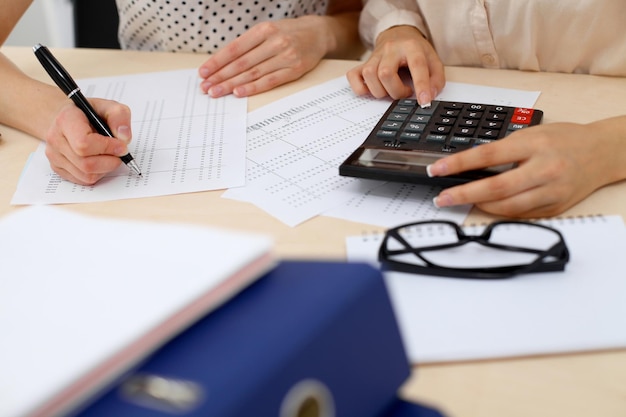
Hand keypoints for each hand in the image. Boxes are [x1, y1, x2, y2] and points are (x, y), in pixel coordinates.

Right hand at [44, 98, 131, 184]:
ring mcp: (54, 155)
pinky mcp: (58, 168)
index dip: (107, 148)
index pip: (84, 144)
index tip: (121, 146)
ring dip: (105, 168)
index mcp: (66, 120)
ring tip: (109, 155)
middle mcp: (56, 139)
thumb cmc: (89, 113)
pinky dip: (98, 173)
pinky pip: (83, 180)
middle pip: (86, 164)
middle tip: (119, 153)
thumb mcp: (108, 106)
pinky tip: (99, 160)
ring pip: (87, 175)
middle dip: (110, 161)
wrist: (69, 118)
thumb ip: (119, 116)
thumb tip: (124, 137)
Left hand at [198, 16, 330, 97]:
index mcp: (264, 30)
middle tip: (205, 87)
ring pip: (253, 73)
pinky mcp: (294, 70)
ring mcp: (285, 57)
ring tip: (217, 92)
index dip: (217, 62)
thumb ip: (248, 44)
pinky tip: (239, 92)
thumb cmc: (288, 33)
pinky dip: (253, 87)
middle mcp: (274, 42)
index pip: (235, 48)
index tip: (203, 72)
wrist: (318, 33)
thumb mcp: (267, 31)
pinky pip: (270, 81)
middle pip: (242, 63)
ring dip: (232, 84)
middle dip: (221, 76)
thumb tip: (222, 63)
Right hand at [347, 25, 444, 104]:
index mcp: (411, 46)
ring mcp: (374, 56)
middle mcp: (391, 49)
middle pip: (386, 73)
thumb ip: (436, 79)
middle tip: (405, 92)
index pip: (416, 65)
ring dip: (380, 91)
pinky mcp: (363, 63)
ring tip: (391, 90)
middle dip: (396, 91)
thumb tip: (430, 95)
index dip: (421, 85)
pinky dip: (360, 88)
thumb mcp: (433, 60)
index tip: (424, 101)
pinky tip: (372, 89)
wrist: (398, 34)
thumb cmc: (415, 50)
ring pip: (370, 76)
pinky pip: (354, 77)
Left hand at [427, 120, 625, 217]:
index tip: (437, 170)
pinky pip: (521, 215)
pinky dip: (500, 212)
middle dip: (462, 194)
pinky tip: (487, 206)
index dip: (458, 164)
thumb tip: (469, 166)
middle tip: (442, 198)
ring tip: (461, 200)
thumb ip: (504, 150)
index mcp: (534, 144)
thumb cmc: (564, 140)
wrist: (602, 152)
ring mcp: (551, 191)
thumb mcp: (532, 134)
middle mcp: (544, 169)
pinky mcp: (555, 207)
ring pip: (507, 207)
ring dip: (479, 206)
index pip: (487, 155)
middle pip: (495, 187)